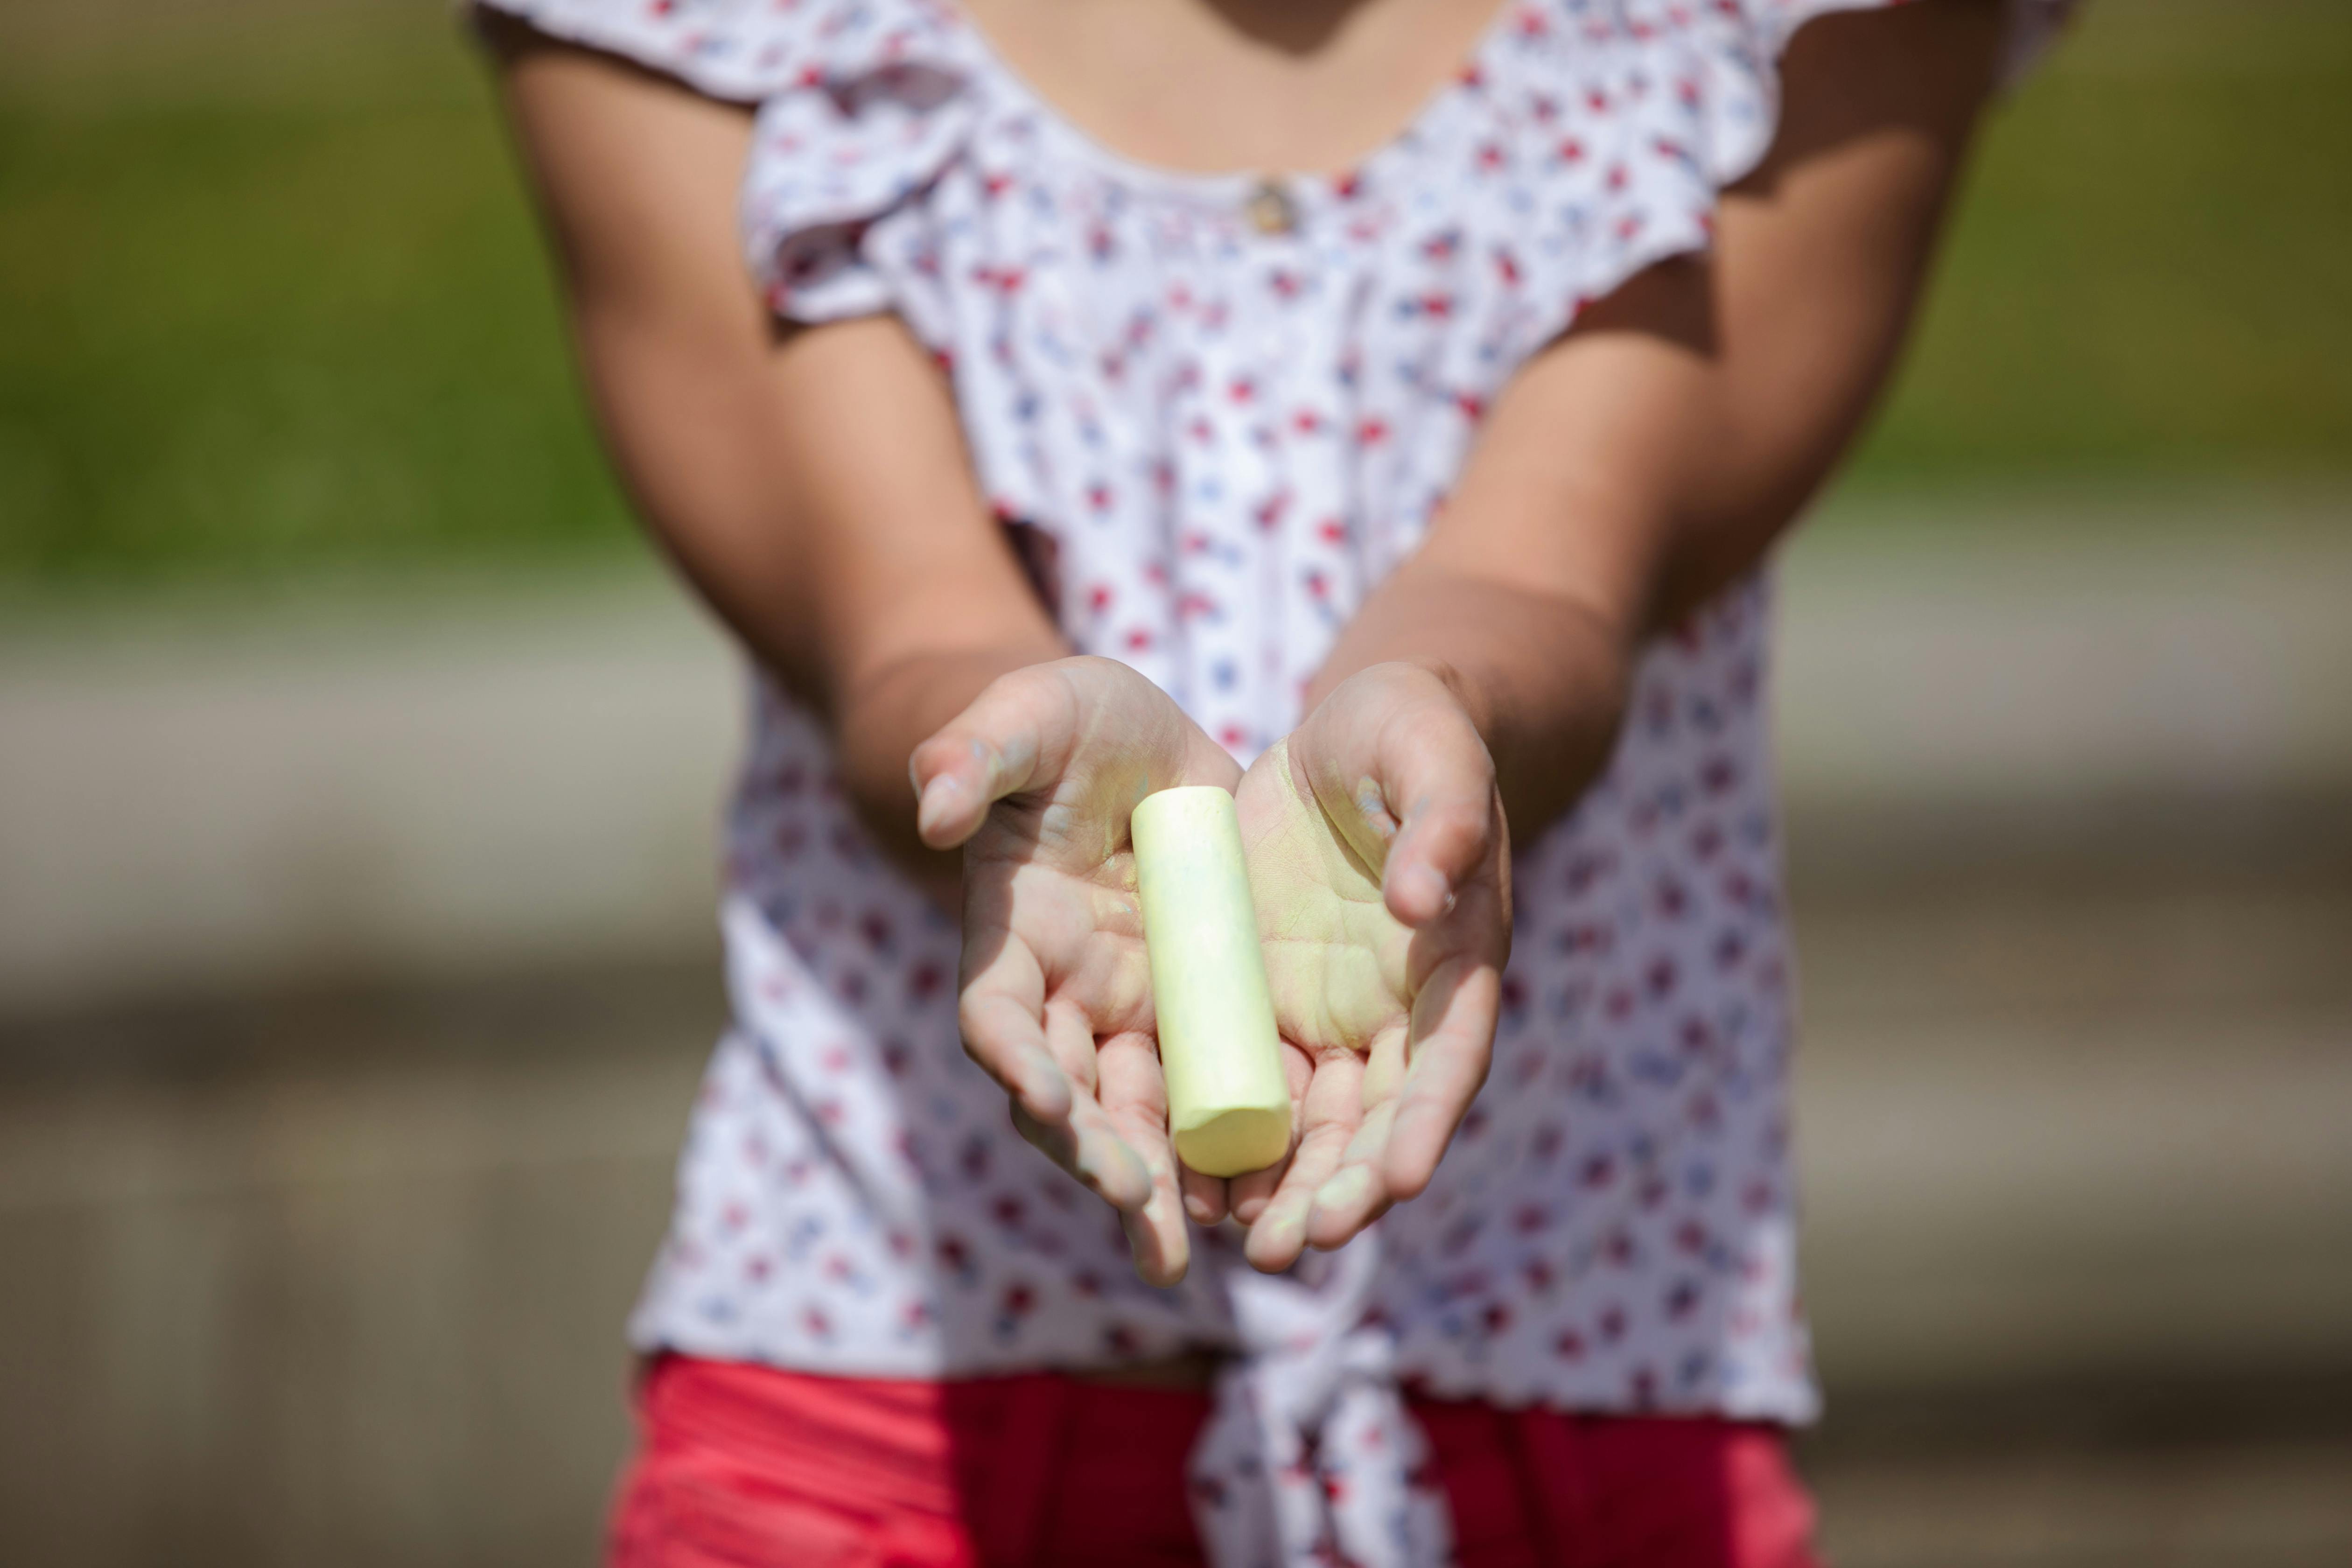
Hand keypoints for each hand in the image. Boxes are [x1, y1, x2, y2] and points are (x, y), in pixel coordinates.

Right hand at [911, 656, 1239, 1284]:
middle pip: (1067, 1098)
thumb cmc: (1069, 720)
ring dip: (1155, 1189)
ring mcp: (1131, 1014)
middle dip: (1095, 1156)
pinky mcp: (1199, 1016)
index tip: (1045, 1100)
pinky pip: (1212, 1094)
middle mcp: (1065, 996)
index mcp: (1012, 936)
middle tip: (1139, 1209)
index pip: (998, 1018)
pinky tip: (1262, 1201)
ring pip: (1136, 1120)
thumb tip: (931, 805)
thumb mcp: (1030, 711)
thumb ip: (976, 751)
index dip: (1015, 1061)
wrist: (1144, 742)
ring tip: (1183, 1254)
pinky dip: (1228, 1150)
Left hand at [1222, 662, 1512, 1272]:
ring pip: (1310, 1125)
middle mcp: (1396, 1012)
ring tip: (1240, 1245)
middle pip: (1376, 1121)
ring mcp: (1327, 1015)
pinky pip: (1244, 1085)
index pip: (1448, 1060)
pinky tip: (1185, 1188)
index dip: (1424, 1124)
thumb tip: (1419, 900)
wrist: (1346, 731)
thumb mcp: (1429, 750)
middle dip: (1340, 1189)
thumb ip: (1441, 816)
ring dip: (1281, 1189)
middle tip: (1294, 1247)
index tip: (1393, 1184)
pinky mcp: (1262, 1004)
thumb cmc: (1409, 730)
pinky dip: (1224, 1139)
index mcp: (1457, 963)